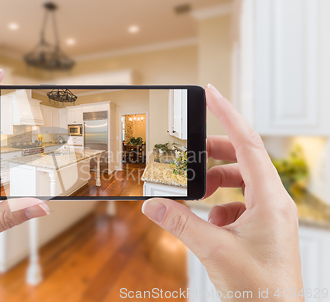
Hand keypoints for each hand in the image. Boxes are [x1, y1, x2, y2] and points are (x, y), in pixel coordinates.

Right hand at [142, 84, 302, 300]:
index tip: (211, 93)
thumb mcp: (214, 250)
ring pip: (241, 183)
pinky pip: (239, 204)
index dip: (228, 115)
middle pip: (243, 160)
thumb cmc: (261, 289)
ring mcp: (270, 216)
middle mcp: (274, 203)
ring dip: (215, 184)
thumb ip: (180, 223)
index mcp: (270, 199)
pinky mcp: (263, 229)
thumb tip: (152, 203)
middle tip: (190, 153)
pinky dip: (220, 207)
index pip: (248, 143)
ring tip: (196, 194)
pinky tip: (209, 223)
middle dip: (214, 154)